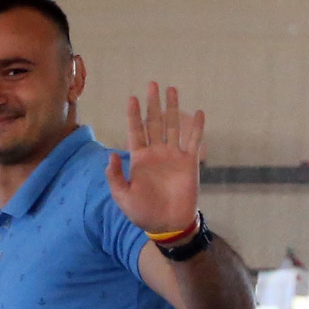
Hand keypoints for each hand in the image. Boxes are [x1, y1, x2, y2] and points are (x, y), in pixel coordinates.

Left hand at [106, 83, 205, 236]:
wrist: (167, 225)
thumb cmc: (142, 212)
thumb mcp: (122, 196)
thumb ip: (115, 176)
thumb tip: (110, 155)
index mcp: (139, 159)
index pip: (135, 131)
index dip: (134, 115)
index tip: (132, 98)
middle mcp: (156, 153)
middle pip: (155, 122)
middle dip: (153, 104)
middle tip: (152, 84)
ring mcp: (173, 156)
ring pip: (173, 126)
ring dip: (173, 108)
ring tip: (172, 89)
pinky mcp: (189, 163)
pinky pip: (193, 141)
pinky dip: (197, 127)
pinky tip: (198, 112)